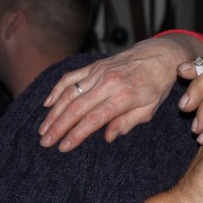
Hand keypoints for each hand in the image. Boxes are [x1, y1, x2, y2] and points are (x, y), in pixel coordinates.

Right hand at [39, 35, 202, 150]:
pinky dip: (57, 89)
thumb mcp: (150, 109)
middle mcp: (109, 83)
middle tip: (45, 142)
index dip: (76, 134)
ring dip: (54, 112)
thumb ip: (127, 123)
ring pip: (70, 93)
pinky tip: (47, 103)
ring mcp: (99, 72)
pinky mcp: (94, 65)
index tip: (63, 147)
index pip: (94, 119)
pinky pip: (71, 77)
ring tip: (43, 129)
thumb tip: (108, 137)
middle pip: (77, 107)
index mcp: (124, 96)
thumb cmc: (156, 85)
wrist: (159, 55)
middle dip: (58, 127)